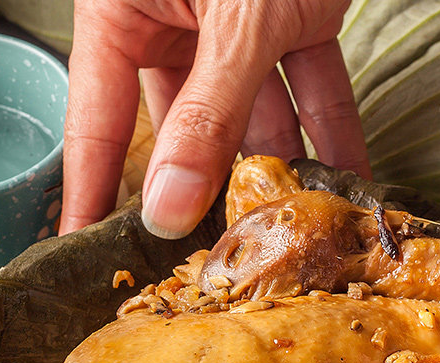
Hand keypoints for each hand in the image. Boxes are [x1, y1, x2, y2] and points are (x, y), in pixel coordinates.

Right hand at [58, 0, 370, 237]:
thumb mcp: (234, 16)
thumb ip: (206, 113)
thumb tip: (172, 207)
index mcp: (121, 11)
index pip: (98, 126)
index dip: (96, 195)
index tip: (92, 254)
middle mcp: (173, 23)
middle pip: (183, 129)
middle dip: (207, 192)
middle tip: (212, 260)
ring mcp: (235, 23)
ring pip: (252, 114)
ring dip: (279, 170)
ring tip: (289, 233)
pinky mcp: (294, 15)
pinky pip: (309, 84)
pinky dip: (332, 127)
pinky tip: (347, 178)